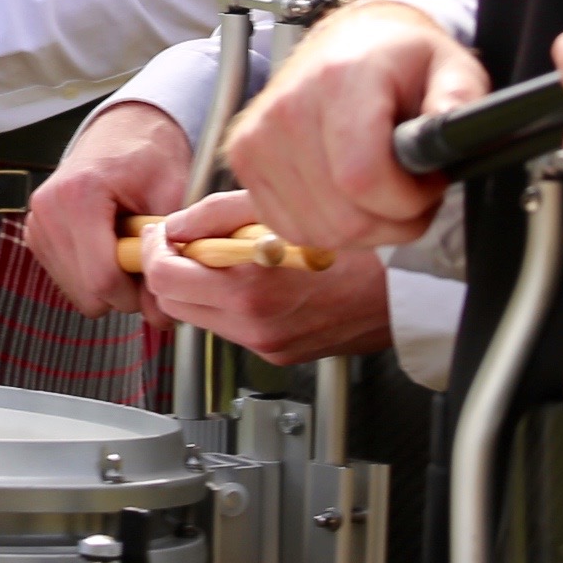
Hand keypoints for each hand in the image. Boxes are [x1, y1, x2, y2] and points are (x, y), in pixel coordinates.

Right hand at [19, 100, 189, 316]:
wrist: (124, 128)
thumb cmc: (150, 155)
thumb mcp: (171, 196)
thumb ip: (167, 254)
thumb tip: (160, 314)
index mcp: (79, 196)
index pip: (101, 278)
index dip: (134, 294)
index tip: (155, 282)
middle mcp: (48, 210)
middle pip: (85, 291)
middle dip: (121, 292)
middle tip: (144, 265)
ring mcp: (36, 222)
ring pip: (74, 290)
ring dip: (105, 284)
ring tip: (126, 250)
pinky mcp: (34, 233)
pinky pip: (65, 277)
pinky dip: (90, 273)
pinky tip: (107, 247)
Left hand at [139, 191, 395, 364]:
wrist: (409, 289)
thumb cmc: (360, 245)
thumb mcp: (279, 209)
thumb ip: (216, 215)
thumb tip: (178, 225)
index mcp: (250, 289)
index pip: (164, 279)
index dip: (153, 251)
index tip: (160, 234)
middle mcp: (254, 326)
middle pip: (173, 305)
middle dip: (170, 270)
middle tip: (185, 243)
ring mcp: (267, 345)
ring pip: (200, 319)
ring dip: (199, 287)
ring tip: (226, 256)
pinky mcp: (280, 354)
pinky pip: (233, 328)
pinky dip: (229, 302)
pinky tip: (255, 276)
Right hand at [221, 0, 486, 253]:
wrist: (346, 43)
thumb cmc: (400, 61)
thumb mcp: (451, 68)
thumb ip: (459, 100)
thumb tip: (449, 129)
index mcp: (340, 79)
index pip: (362, 179)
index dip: (407, 202)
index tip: (429, 183)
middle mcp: (288, 108)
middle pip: (344, 216)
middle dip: (393, 221)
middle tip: (412, 190)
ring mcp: (257, 137)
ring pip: (319, 231)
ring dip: (363, 229)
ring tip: (382, 191)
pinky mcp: (244, 159)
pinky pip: (291, 227)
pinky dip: (328, 228)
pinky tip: (348, 199)